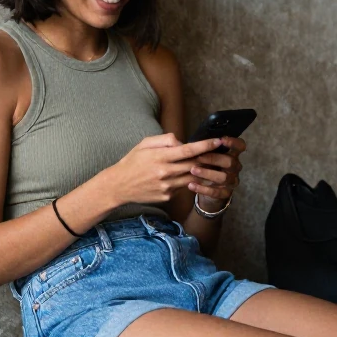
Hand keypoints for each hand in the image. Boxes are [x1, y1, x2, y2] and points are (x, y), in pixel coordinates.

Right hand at [106, 133, 225, 205]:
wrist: (119, 186)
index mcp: (160, 157)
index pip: (188, 150)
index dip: (205, 145)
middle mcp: (165, 172)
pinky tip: (185, 176)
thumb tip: (182, 142)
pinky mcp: (167, 196)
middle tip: (216, 153)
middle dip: (207, 158)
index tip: (217, 141)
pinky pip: (183, 187)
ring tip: (206, 164)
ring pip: (192, 177)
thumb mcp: (144, 144)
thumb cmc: (132, 162)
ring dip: (201, 171)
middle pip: (195, 165)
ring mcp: (167, 187)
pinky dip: (187, 180)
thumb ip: (165, 140)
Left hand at [187, 135, 244, 208]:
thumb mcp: (204, 155)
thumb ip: (198, 146)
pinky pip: (216, 192)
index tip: (221, 140)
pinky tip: (191, 185)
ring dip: (207, 173)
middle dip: (213, 158)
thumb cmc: (206, 167)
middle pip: (230, 161)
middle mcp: (234, 167)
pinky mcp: (226, 193)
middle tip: (197, 157)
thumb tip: (177, 135)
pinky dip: (203, 189)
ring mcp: (231, 181)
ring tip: (193, 171)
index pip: (240, 146)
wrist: (208, 191)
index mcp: (232, 154)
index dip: (234, 142)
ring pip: (223, 177)